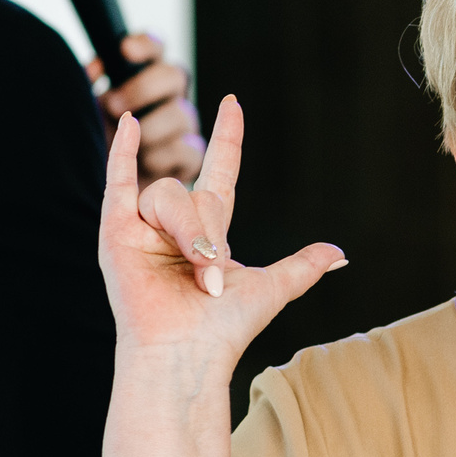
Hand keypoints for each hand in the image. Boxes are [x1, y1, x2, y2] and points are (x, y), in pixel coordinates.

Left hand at [88, 33, 202, 183]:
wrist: (108, 199)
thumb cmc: (94, 150)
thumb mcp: (83, 115)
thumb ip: (86, 88)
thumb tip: (98, 67)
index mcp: (142, 79)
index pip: (154, 49)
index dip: (146, 46)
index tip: (125, 51)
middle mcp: (168, 99)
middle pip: (175, 75)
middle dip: (143, 89)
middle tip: (113, 107)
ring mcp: (182, 128)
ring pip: (181, 114)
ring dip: (151, 127)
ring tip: (126, 143)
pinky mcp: (189, 158)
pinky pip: (186, 149)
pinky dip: (162, 155)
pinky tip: (145, 163)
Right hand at [99, 94, 344, 366]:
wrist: (188, 351)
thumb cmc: (225, 329)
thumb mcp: (272, 289)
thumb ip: (302, 266)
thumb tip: (340, 253)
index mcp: (211, 232)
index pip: (219, 172)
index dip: (228, 140)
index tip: (233, 105)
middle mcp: (177, 225)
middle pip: (194, 192)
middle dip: (207, 232)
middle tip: (211, 279)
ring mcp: (143, 228)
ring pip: (166, 194)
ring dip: (186, 232)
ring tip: (194, 272)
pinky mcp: (116, 234)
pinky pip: (118, 182)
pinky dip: (122, 152)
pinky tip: (131, 124)